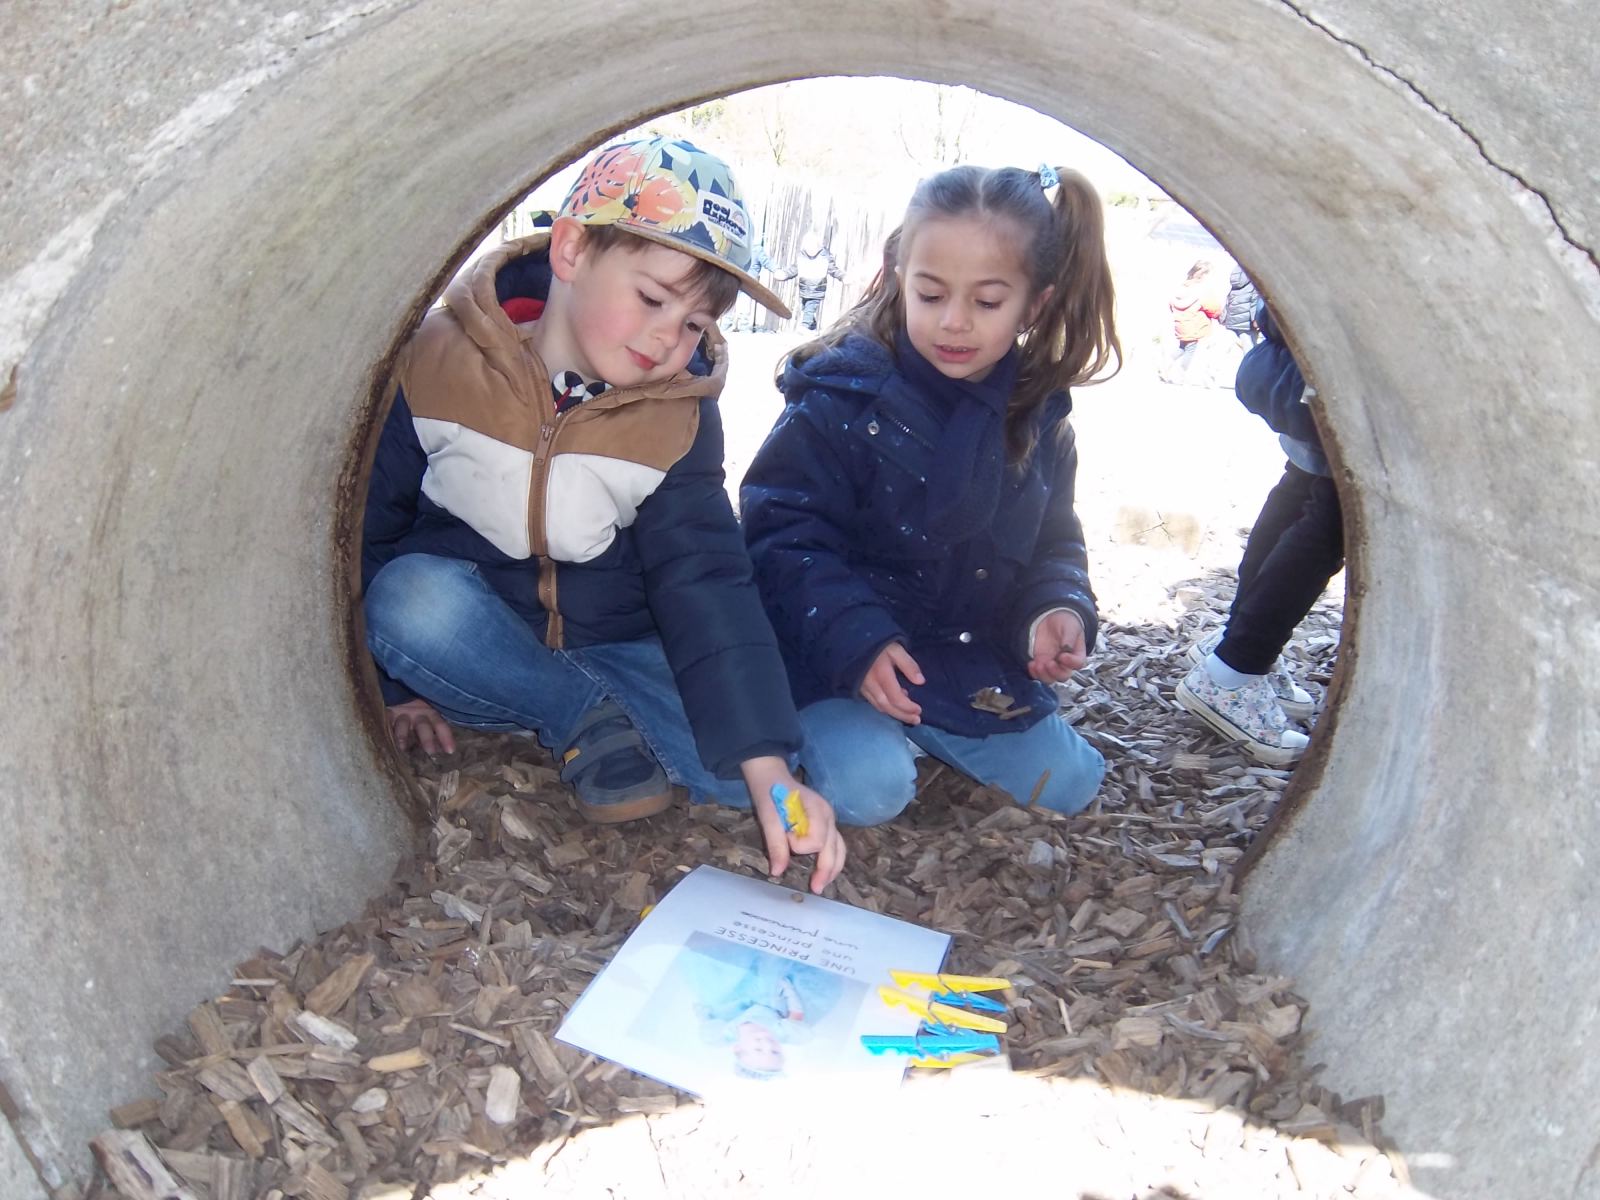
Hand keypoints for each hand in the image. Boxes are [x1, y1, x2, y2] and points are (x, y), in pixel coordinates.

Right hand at [385, 698, 455, 755]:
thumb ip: (435, 735)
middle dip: (427, 738)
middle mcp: (417, 714)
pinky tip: (384, 738)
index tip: (450, 751)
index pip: (440, 725)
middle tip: (430, 752)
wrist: (398, 698)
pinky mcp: (387, 714)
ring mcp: (401, 714)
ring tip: (402, 747)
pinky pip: (386, 720)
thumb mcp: (428, 724)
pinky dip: (386, 728)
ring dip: (403, 735)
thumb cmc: (417, 719)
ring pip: (403, 723)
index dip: (446, 737)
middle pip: (423, 725)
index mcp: (430, 715)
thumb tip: (446, 753)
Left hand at [740, 757, 846, 894]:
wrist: (772, 778)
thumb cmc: (771, 794)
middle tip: (815, 889)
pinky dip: (832, 861)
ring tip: (823, 885)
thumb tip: (777, 872)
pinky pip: (836, 846)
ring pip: (840, 849)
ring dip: (833, 868)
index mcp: (817, 810)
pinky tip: (825, 873)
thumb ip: (775, 845)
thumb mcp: (768, 818)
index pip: (817, 840)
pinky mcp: (827, 825)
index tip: (786, 838)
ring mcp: (830, 820)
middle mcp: (829, 816)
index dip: (800, 846)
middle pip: (834, 848)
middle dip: (826, 870)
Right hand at [859, 643, 923, 724]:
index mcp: (881, 674)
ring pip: (878, 706)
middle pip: (886, 706)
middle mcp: (870, 683)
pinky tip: (894, 703)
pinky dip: (884, 706)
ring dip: (894, 713)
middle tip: (916, 720)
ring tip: (908, 716)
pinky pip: (872, 702)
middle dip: (902, 715)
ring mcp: (862, 687)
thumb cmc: (877, 642)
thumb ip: (908, 665)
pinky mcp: (859, 687)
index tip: (919, 710)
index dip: (907, 707)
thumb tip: (920, 681)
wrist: (852, 638)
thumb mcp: (896, 649)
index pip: (895, 697)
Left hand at [1027, 609, 1087, 682]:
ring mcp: (1053, 664)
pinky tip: (1032, 664)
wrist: (1052, 618)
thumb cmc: (1065, 622)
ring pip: (1050, 678)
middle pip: (1063, 676)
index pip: (1078, 664)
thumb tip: (1066, 648)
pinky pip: (1037, 674)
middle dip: (1055, 672)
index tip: (1062, 656)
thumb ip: (1069, 637)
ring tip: (1038, 664)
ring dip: (1043, 674)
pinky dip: (1034, 673)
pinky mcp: (1041, 663)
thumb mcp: (1070, 627)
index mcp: (1077, 654)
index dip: (1071, 663)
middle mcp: (1066, 662)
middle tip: (1049, 663)